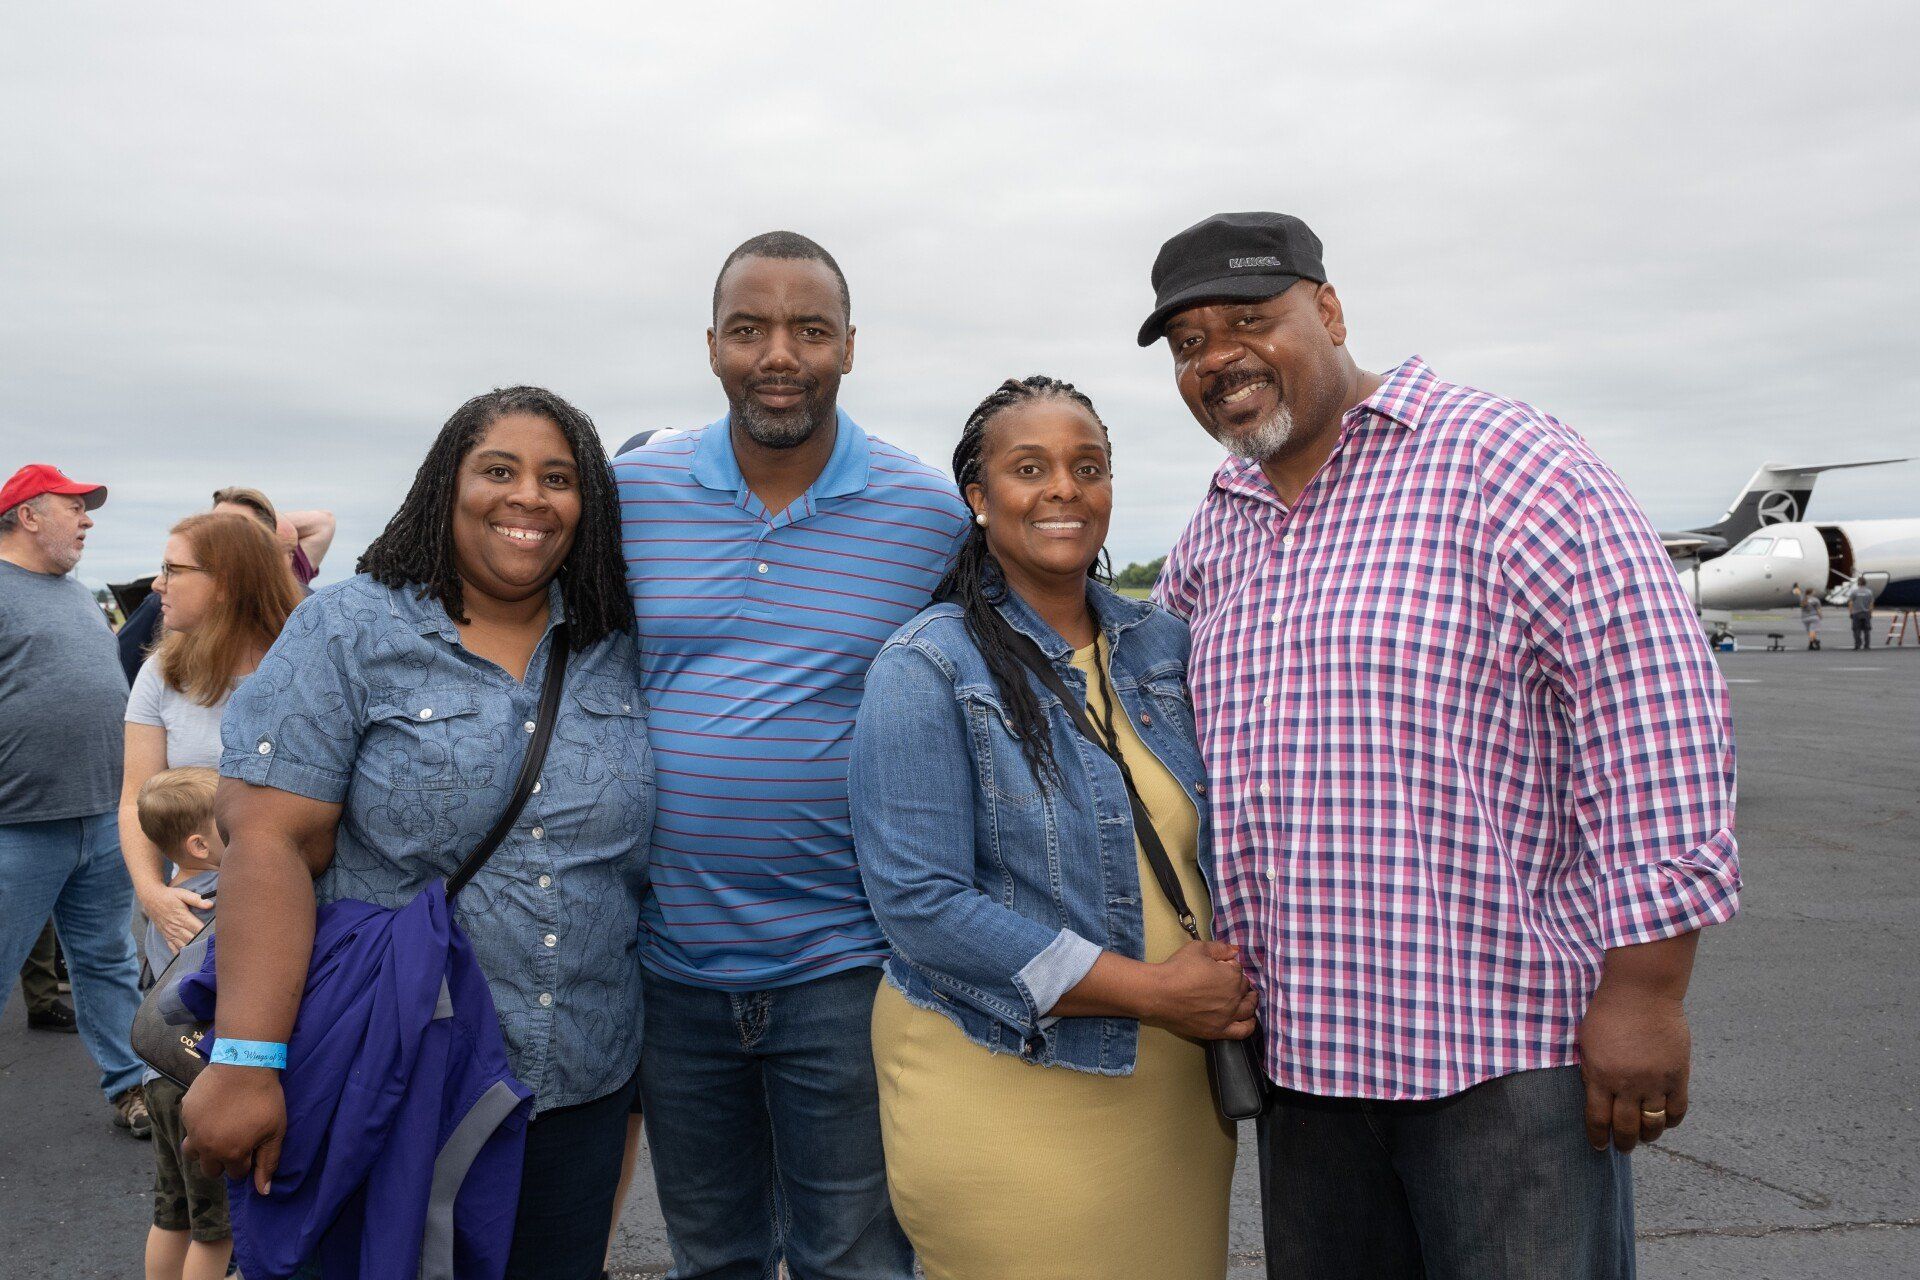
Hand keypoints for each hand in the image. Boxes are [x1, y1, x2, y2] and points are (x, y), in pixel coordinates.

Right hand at [140, 884, 212, 953]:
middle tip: (214, 949)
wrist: (151, 899)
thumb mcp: (182, 894)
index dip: (208, 934)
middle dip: (203, 944)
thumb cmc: (169, 896)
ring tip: (204, 955)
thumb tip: (210, 904)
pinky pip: (173, 948)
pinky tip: (188, 958)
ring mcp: (170, 933)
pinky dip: (181, 954)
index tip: (218, 937)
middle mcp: (176, 928)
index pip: (198, 929)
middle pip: (192, 939)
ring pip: (183, 946)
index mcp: (183, 917)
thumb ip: (197, 899)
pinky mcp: (166, 936)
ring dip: (193, 951)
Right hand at [180, 1063, 286, 1194]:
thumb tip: (263, 1193)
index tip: (253, 1146)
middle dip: (223, 1161)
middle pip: (211, 1170)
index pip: (236, 1174)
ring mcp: (193, 1130)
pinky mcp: (185, 1113)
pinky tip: (213, 1111)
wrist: (244, 1064)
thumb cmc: (265, 1098)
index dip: (247, 1162)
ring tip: (219, 1133)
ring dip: (204, 1149)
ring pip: (193, 1153)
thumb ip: (268, 1162)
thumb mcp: (275, 1131)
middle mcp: (207, 1147)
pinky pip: (189, 1128)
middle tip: (235, 1141)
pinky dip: (199, 1126)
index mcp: (231, 1154)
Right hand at [1146, 940, 1257, 1040]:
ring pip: (1248, 1009)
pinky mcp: (1218, 1030)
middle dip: (1239, 982)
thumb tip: (1236, 951)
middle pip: (1244, 989)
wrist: (1159, 993)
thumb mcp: (1198, 949)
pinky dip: (1249, 1025)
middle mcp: (1234, 997)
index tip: (1220, 965)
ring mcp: (1228, 1016)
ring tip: (1247, 998)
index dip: (1229, 966)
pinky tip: (1249, 1020)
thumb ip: (1220, 948)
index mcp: (1232, 975)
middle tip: (1228, 980)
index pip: (1238, 969)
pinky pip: (1242, 1031)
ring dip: (1250, 1001)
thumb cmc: (1178, 969)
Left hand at [1577, 983, 1690, 1152]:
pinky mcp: (1677, 1075)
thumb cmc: (1608, 1011)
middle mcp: (1627, 1084)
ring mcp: (1654, 1081)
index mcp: (1600, 1075)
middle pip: (1625, 1127)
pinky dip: (1670, 1121)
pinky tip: (1664, 1121)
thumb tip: (1595, 1097)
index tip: (1598, 1146)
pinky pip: (1676, 1110)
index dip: (1598, 1137)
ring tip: (1644, 1137)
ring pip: (1652, 1124)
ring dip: (1648, 1136)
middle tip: (1623, 1147)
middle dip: (1623, 1142)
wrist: (1642, 991)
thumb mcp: (1587, 1042)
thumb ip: (1592, 1071)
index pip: (1598, 1119)